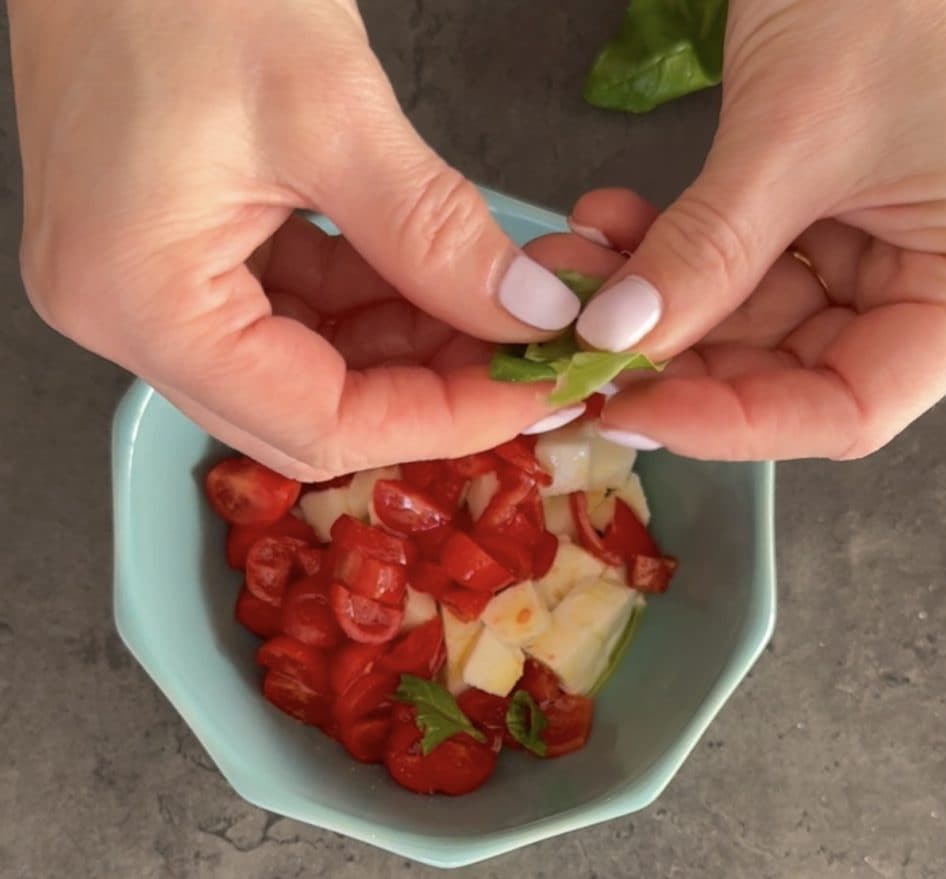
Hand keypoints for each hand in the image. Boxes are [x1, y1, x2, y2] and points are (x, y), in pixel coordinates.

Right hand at [10, 0, 580, 478]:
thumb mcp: (329, 106)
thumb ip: (435, 232)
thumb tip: (532, 314)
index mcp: (143, 303)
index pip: (318, 425)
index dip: (442, 422)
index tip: (533, 388)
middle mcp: (131, 322)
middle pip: (313, 414)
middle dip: (431, 390)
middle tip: (523, 351)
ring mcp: (150, 295)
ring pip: (310, 372)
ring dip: (409, 347)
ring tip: (493, 305)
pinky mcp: (177, 261)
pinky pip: (292, 315)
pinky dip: (370, 303)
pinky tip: (434, 273)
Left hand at [568, 0, 945, 459]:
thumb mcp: (799, 129)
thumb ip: (708, 251)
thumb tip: (616, 340)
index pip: (851, 409)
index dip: (738, 424)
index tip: (633, 411)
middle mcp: (927, 276)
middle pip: (788, 368)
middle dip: (675, 359)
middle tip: (583, 351)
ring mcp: (871, 240)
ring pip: (746, 316)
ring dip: (654, 301)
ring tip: (577, 273)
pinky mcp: (817, 204)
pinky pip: (732, 256)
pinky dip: (666, 249)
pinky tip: (608, 227)